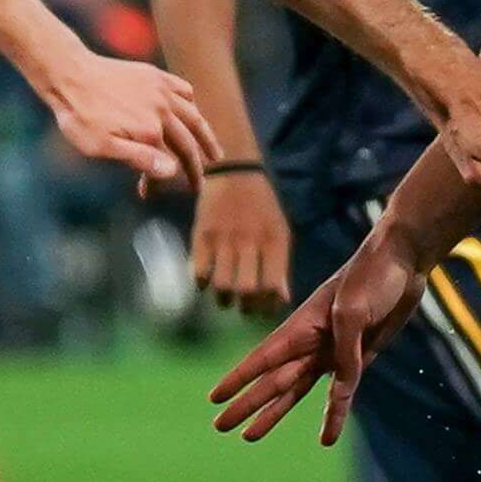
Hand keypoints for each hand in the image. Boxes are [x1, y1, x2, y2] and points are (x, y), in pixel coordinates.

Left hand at [28, 50, 219, 189]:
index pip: (168, 163)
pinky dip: (191, 104)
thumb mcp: (101, 146)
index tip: (149, 194)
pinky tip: (192, 111)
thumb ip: (139, 158)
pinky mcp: (154, 75)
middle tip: (199, 185)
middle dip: (195, 167)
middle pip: (188, 142)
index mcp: (150, 131)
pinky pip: (182, 89)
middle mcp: (162, 110)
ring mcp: (161, 90)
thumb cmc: (80, 115)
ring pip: (193, 116)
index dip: (161, 182)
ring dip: (205, 137)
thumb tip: (173, 171)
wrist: (69, 73)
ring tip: (215, 153)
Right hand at [188, 169, 291, 313]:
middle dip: (245, 307)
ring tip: (225, 298)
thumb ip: (280, 265)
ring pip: (222, 285)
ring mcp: (223, 239)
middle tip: (243, 307)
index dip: (268, 305)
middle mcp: (249, 241)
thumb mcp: (279, 231)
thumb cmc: (261, 206)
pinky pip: (199, 272)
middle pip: (247, 290)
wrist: (234, 172)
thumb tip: (281, 300)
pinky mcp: (201, 235)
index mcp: (273, 241)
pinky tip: (207, 280)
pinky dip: (202, 283)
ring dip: (223, 299)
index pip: (273, 286)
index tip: (263, 309)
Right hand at [208, 230, 426, 445]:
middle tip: (220, 427)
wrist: (402, 260)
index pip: (263, 358)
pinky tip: (326, 438)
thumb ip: (344, 352)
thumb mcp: (353, 310)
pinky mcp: (357, 358)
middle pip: (272, 381)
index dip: (238, 380)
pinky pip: (341, 393)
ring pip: (296, 391)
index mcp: (302, 325)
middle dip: (246, 404)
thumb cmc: (371, 275)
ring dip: (273, 414)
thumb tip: (341, 392)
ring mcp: (331, 351)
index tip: (214, 398)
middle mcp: (310, 342)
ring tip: (249, 436)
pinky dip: (334, 415)